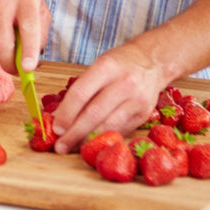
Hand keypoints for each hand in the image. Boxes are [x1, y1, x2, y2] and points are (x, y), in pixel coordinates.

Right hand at [0, 0, 50, 73]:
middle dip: (10, 63)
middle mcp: (3, 0)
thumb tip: (33, 62)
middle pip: (2, 42)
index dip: (28, 51)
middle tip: (17, 70)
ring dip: (2, 52)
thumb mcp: (41, 9)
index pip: (28, 28)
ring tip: (10, 40)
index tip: (29, 68)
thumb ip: (41, 35)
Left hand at [51, 42, 167, 152]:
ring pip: (108, 126)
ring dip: (88, 140)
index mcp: (106, 67)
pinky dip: (104, 138)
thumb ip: (81, 88)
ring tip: (73, 147)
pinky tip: (92, 143)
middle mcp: (124, 84)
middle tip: (60, 146)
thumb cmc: (118, 63)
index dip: (66, 113)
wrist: (153, 62)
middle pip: (94, 113)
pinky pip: (120, 130)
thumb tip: (60, 115)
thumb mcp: (98, 66)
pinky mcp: (144, 115)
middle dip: (74, 132)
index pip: (81, 93)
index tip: (56, 128)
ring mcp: (137, 101)